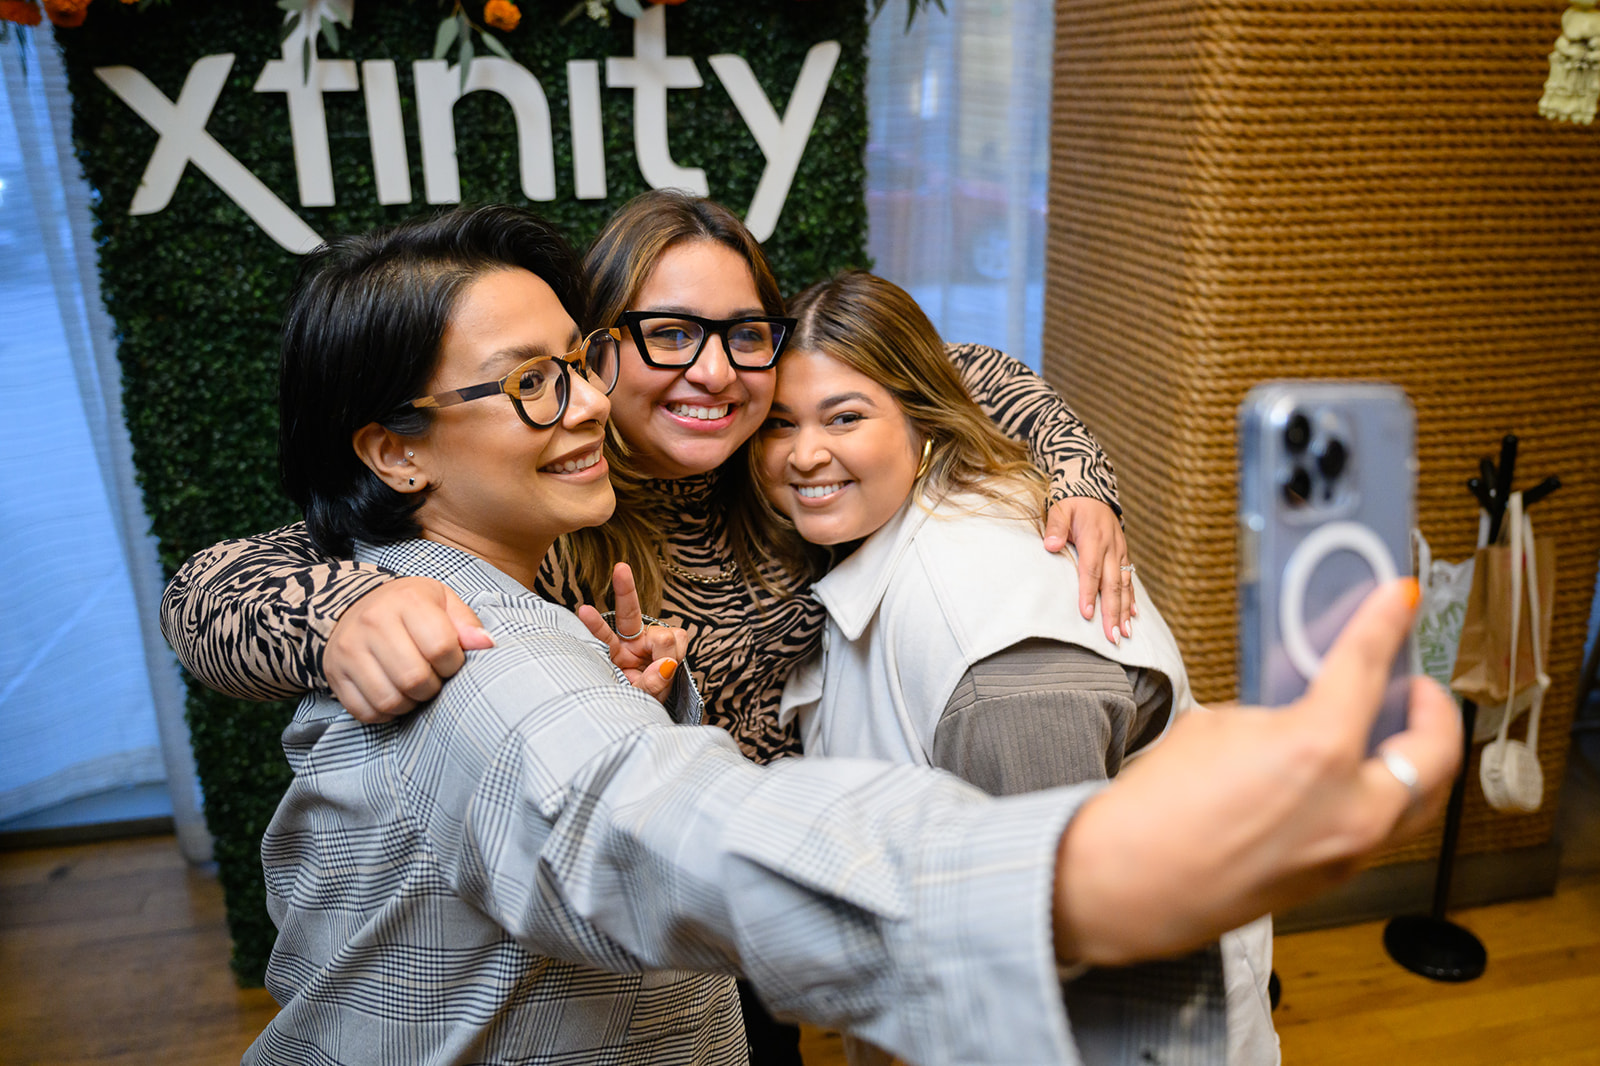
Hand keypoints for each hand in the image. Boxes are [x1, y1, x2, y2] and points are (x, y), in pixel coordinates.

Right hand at [324, 576, 493, 723]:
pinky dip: (385, 713)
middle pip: (414, 679)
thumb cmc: (408, 607)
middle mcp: (373, 622)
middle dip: (432, 687)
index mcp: (407, 600)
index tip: (450, 661)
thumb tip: (486, 645)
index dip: (454, 664)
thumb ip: (466, 623)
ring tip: (414, 687)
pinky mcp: (335, 672)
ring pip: (389, 700)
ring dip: (410, 703)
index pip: (441, 647)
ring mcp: (349, 649)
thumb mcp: (441, 602)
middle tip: (432, 678)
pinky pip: (365, 711)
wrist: (353, 605)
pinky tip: (393, 694)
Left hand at [577, 563, 689, 704]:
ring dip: (668, 655)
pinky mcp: (670, 640)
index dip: (595, 625)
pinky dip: (679, 651)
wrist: (649, 710)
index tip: (583, 610)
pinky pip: (679, 636)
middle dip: (626, 589)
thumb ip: (649, 685)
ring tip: (662, 674)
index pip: (603, 637)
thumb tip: (667, 665)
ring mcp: (650, 640)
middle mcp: (629, 643)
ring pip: (665, 635)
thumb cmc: (634, 703)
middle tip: (620, 568)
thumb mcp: (638, 700)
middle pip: (629, 613)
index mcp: (612, 656)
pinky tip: (672, 664)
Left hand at [1043, 497, 1131, 643]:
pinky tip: (1133, 616)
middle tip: (1112, 636)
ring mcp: (1120, 552)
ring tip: (1124, 633)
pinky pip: (1129, 579)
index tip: (1087, 614)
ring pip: (1124, 585)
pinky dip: (1132, 599)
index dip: (1089, 593)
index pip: (1091, 570)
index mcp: (1094, 538)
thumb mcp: (1060, 508)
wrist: (1093, 492)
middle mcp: (1111, 548)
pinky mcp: (1124, 555)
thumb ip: (1055, 527)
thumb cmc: (1072, 504)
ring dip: (1124, 610)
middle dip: (1113, 612)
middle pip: (1112, 584)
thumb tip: (1051, 546)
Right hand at [1052, 578, 1459, 966]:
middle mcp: (1352, 807)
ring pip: (1424, 797)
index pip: (1366, 669)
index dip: (1385, 624)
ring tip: (1396, 730)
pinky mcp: (1335, 877)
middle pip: (1435, 749)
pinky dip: (1386, 793)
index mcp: (1318, 752)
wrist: (1128, 884)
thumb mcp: (1217, 729)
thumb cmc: (1157, 809)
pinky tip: (1357, 775)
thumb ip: (1277, 717)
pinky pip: (1386, 826)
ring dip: (1419, 757)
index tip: (1399, 600)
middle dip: (1434, 709)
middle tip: (1415, 683)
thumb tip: (1301, 714)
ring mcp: (1350, 850)